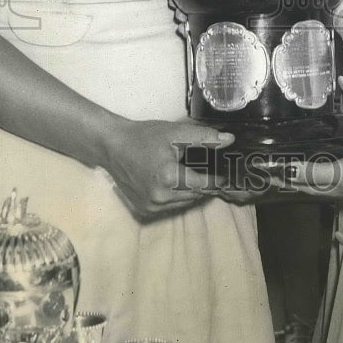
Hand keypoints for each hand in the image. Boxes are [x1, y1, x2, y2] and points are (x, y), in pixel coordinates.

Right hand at [101, 118, 236, 219]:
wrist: (113, 146)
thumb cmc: (145, 136)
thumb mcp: (175, 132)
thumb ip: (204, 137)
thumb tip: (229, 140)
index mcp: (169, 178)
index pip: (204, 185)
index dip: (216, 180)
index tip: (224, 173)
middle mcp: (161, 198)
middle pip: (195, 195)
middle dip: (204, 184)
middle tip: (209, 170)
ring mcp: (151, 207)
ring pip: (184, 202)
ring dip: (191, 191)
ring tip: (192, 174)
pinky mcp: (144, 210)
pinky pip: (170, 206)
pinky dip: (176, 196)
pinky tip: (174, 181)